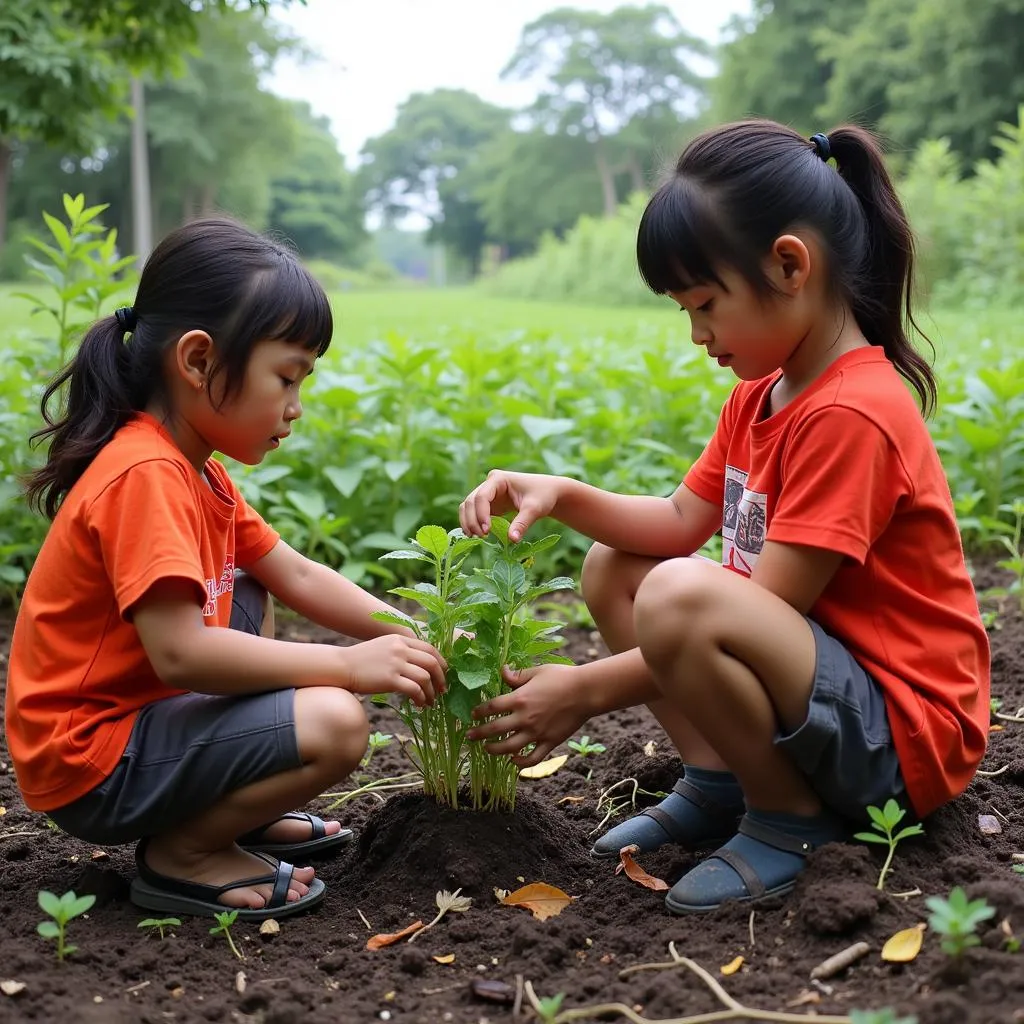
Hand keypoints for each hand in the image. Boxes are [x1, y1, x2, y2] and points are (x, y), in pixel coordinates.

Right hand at [342, 635, 446, 707]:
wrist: (342, 666)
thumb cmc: (362, 659)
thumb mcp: (384, 646)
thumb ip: (402, 650)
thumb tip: (421, 664)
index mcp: (401, 639)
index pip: (430, 648)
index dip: (441, 662)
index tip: (444, 673)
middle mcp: (401, 649)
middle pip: (432, 662)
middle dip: (441, 678)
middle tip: (443, 690)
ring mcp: (395, 663)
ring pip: (425, 677)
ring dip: (432, 691)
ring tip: (430, 701)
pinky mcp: (390, 679)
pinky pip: (414, 689)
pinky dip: (421, 698)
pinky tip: (419, 704)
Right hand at [459, 470, 563, 542]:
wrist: (548, 493)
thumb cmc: (543, 496)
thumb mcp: (534, 509)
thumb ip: (522, 523)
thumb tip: (512, 540)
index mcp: (498, 479)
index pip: (482, 496)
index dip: (481, 514)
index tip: (487, 531)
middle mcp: (489, 484)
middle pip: (471, 501)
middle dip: (472, 520)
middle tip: (481, 537)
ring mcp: (487, 493)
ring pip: (468, 506)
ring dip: (469, 522)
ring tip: (476, 538)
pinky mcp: (489, 503)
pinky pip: (474, 513)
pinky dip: (473, 523)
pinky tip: (477, 535)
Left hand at [466, 664, 588, 767]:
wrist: (585, 692)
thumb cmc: (562, 677)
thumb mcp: (537, 671)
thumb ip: (518, 675)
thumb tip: (502, 671)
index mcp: (519, 699)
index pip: (491, 707)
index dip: (479, 712)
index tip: (472, 714)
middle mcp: (525, 718)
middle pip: (495, 730)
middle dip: (479, 734)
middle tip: (470, 736)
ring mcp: (537, 732)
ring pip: (509, 747)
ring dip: (495, 750)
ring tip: (487, 749)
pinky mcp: (549, 742)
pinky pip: (532, 758)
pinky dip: (521, 763)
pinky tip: (514, 761)